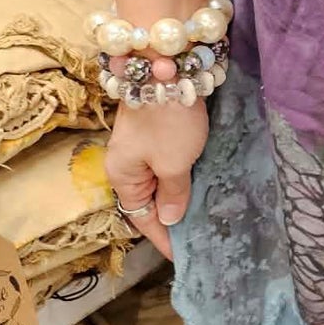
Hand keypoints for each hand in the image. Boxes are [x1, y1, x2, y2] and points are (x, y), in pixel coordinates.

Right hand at [104, 100, 209, 259]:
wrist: (166, 69)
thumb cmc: (167, 121)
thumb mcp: (173, 164)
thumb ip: (173, 194)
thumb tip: (170, 219)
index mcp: (122, 175)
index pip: (141, 218)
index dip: (162, 238)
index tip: (184, 256)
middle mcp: (126, 163)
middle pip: (148, 201)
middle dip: (170, 220)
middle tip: (198, 239)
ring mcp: (140, 147)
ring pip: (158, 183)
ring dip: (178, 198)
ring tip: (201, 217)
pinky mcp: (156, 133)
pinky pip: (167, 166)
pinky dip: (181, 178)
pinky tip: (199, 187)